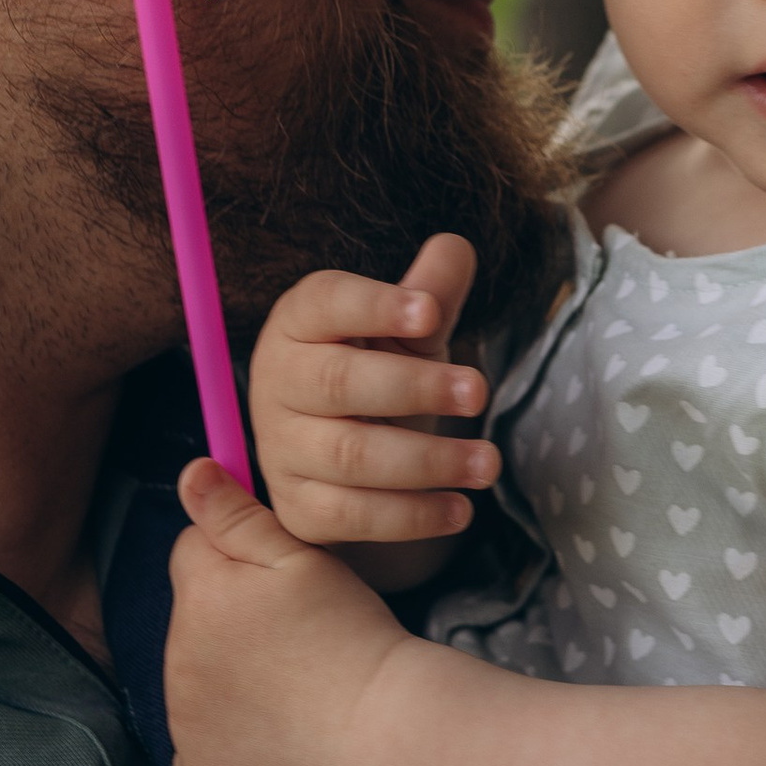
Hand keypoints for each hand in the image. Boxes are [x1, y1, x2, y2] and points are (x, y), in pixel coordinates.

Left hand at [166, 464, 410, 765]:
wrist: (383, 731)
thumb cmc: (351, 636)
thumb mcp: (300, 559)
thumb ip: (237, 515)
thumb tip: (190, 473)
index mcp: (197, 597)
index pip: (193, 554)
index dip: (238, 562)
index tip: (283, 591)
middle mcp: (174, 661)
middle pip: (193, 623)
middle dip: (231, 624)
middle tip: (298, 644)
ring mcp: (183, 725)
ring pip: (198, 684)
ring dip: (231, 682)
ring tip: (295, 691)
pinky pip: (204, 748)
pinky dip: (232, 744)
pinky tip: (279, 736)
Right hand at [247, 232, 501, 551]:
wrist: (346, 462)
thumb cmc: (380, 375)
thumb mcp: (408, 332)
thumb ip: (430, 292)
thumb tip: (455, 248)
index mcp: (299, 322)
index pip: (326, 303)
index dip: (374, 306)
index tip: (431, 313)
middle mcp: (277, 382)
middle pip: (338, 382)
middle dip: (413, 387)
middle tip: (479, 392)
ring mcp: (282, 449)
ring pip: (350, 456)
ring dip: (427, 461)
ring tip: (488, 463)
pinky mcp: (300, 508)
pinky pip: (352, 516)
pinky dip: (410, 517)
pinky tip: (460, 510)